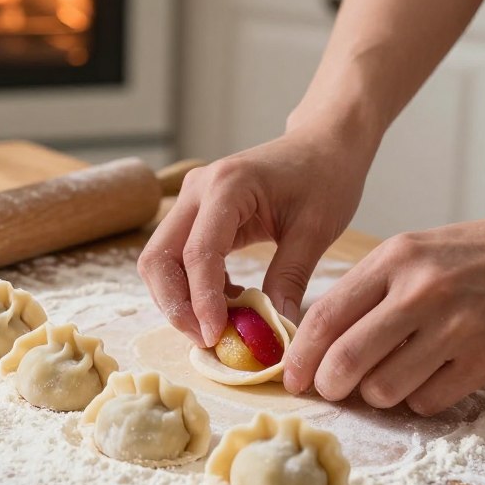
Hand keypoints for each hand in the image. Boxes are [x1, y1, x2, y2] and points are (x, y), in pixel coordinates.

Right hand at [137, 123, 371, 346]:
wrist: (323, 144)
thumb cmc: (325, 177)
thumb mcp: (316, 230)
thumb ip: (290, 278)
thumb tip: (274, 332)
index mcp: (228, 186)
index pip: (198, 253)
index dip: (202, 301)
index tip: (216, 336)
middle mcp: (197, 190)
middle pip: (159, 257)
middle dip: (174, 305)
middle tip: (206, 339)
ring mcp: (191, 200)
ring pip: (160, 260)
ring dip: (178, 299)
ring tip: (217, 327)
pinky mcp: (195, 214)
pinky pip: (176, 257)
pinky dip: (190, 287)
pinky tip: (225, 302)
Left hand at [283, 201, 484, 414]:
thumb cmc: (471, 256)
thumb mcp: (411, 254)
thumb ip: (365, 293)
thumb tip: (317, 345)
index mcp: (394, 259)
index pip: (326, 316)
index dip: (300, 355)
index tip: (291, 377)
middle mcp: (423, 291)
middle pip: (347, 359)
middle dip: (328, 384)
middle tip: (329, 389)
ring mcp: (458, 327)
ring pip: (384, 389)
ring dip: (376, 394)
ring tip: (389, 375)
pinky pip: (427, 402)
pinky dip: (417, 399)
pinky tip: (428, 376)